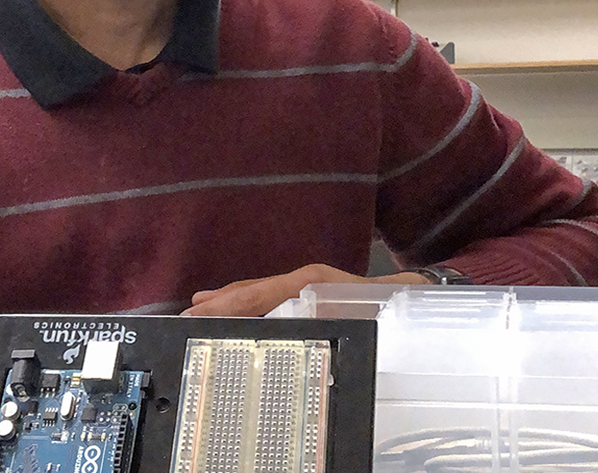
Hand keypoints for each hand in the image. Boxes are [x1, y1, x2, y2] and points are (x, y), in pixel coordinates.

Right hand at [184, 263, 430, 316]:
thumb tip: (316, 312)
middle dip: (220, 303)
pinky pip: (270, 297)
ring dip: (229, 302)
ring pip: (259, 293)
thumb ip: (335, 311)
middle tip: (185, 316)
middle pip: (252, 291)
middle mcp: (302, 279)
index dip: (226, 304)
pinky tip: (233, 308)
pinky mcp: (307, 293)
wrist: (412, 294)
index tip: (198, 312)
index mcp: (309, 281)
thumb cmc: (389, 302)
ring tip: (200, 309)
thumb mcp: (364, 309)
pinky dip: (247, 303)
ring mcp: (304, 285)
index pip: (258, 293)